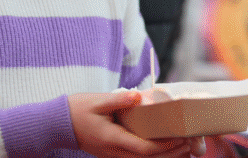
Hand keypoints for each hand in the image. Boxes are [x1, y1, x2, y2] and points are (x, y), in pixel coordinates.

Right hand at [68, 92, 194, 157]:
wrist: (57, 124)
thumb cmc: (76, 110)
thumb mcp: (97, 101)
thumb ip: (118, 99)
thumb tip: (138, 95)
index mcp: (112, 139)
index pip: (143, 148)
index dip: (164, 145)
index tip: (180, 137)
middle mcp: (114, 152)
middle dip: (170, 153)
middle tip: (190, 143)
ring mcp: (112, 155)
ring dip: (164, 157)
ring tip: (183, 148)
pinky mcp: (112, 153)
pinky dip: (152, 155)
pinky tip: (164, 149)